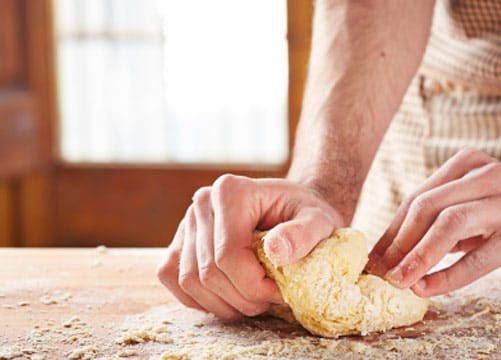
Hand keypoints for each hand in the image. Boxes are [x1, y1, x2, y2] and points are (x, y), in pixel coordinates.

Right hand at [156, 175, 343, 319]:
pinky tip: (231, 296)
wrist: (294, 209)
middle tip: (270, 299)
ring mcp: (187, 222)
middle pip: (208, 272)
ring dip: (224, 303)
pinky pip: (175, 280)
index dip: (253, 286)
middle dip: (243, 298)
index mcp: (231, 191)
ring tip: (255, 299)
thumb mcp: (319, 221)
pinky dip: (202, 299)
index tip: (281, 292)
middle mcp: (203, 203)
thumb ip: (303, 234)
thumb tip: (276, 250)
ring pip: (190, 281)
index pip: (228, 255)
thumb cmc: (306, 215)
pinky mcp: (180, 242)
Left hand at [366, 149, 500, 296]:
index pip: (418, 197)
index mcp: (467, 164)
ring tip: (400, 280)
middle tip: (381, 272)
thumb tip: (391, 252)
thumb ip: (438, 219)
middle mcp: (487, 175)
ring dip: (419, 256)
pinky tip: (429, 288)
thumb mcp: (472, 203)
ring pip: (451, 225)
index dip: (392, 230)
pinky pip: (480, 256)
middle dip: (399, 242)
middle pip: (428, 206)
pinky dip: (450, 274)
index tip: (374, 258)